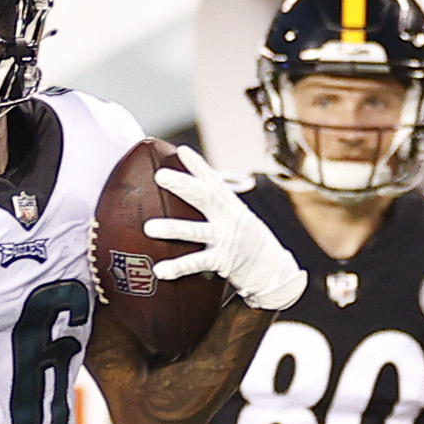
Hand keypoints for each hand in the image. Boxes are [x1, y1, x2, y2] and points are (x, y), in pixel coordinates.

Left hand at [142, 146, 306, 311]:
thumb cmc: (250, 246)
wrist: (274, 272)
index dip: (198, 165)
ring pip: (197, 231)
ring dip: (173, 229)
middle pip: (204, 197)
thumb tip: (193, 198)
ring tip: (149, 228)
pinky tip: (161, 270)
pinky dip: (178, 267)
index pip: (213, 181)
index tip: (181, 151)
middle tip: (160, 175)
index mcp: (231, 207)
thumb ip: (218, 210)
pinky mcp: (225, 261)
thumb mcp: (238, 221)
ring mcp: (227, 239)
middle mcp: (230, 219)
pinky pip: (198, 263)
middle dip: (182, 185)